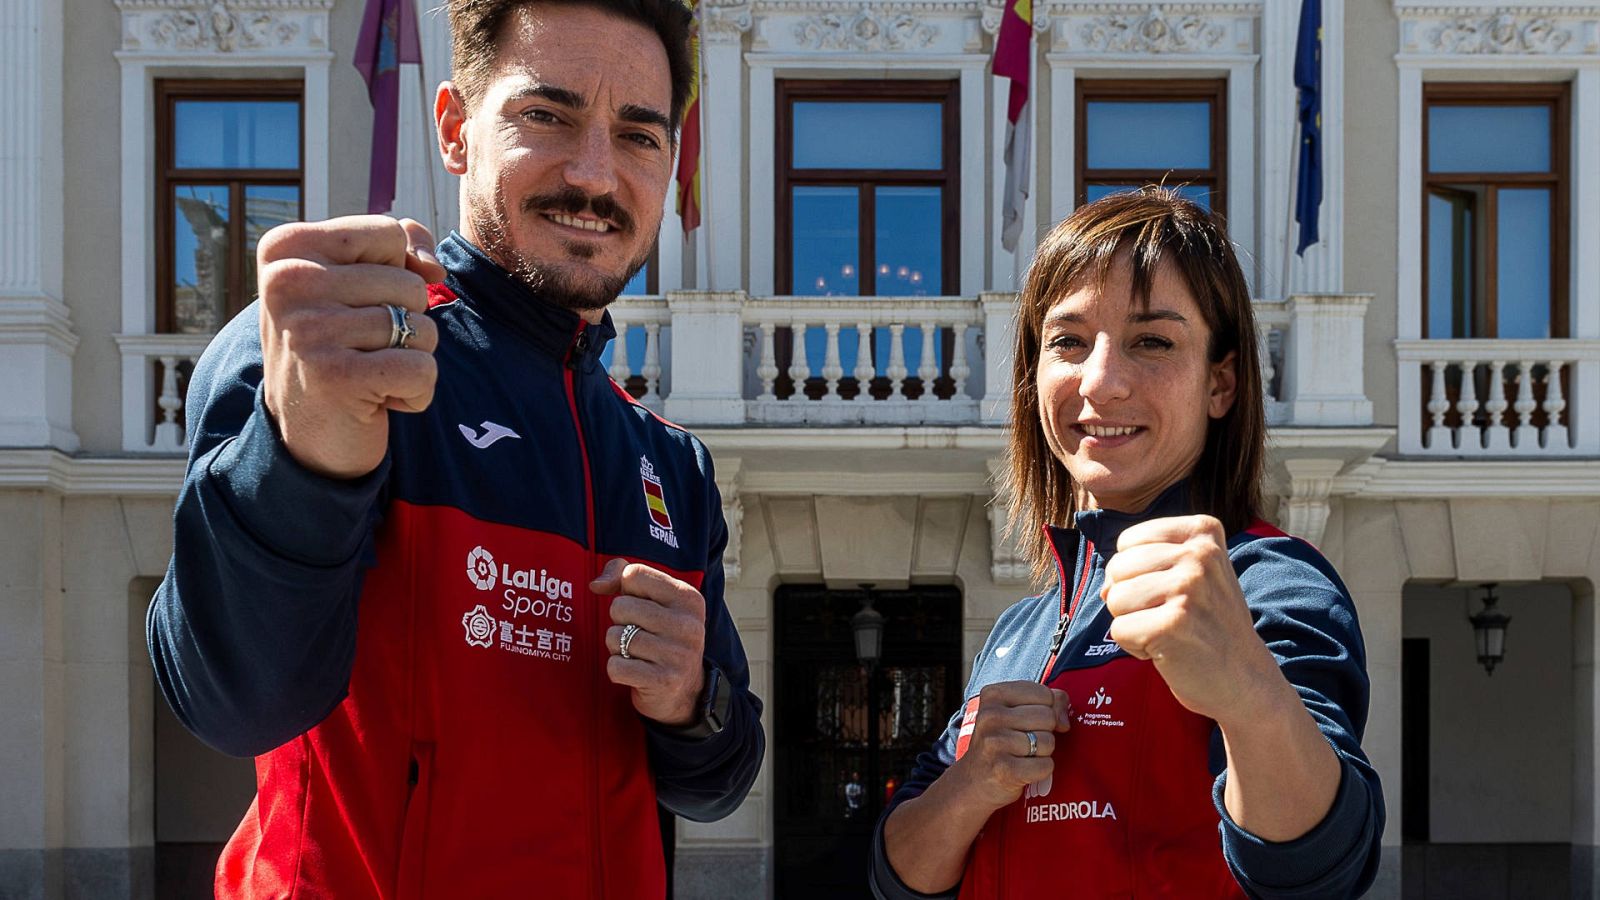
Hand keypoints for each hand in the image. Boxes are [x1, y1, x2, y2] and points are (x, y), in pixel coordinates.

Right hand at [256, 215, 446, 478]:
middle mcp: (288, 283)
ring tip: (368, 373)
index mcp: (287, 248)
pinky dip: (416, 392)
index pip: (388, 233)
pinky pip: (423, 369)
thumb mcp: (356, 284)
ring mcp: (309, 330)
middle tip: (361, 349)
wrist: (307, 433)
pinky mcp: (336, 377)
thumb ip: (401, 248)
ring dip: (410, 359)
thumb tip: (432, 265)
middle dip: (406, 320)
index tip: (355, 305)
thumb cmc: (339, 347)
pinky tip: (379, 400)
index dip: (393, 272)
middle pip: (410, 283)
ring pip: (422, 327)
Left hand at [591, 558, 707, 726]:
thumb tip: (596, 585)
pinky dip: (616, 669)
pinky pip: (615, 666)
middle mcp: (688, 624)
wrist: (685, 690)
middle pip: (621, 606)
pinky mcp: (663, 681)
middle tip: (637, 633)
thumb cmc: (661, 635)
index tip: (640, 606)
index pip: (634, 575)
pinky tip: (634, 671)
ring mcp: (677, 654)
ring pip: (615, 636)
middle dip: (619, 621)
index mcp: (688, 598)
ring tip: (636, 653)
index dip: (626, 591)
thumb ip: (622, 575)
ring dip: (617, 647)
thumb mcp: (653, 599)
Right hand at [948, 681, 1071, 810]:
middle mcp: (991, 716)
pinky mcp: (1005, 770)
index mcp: (993, 694)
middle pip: (1048, 717)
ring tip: (1023, 755)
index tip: (1031, 721)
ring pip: (1048, 742)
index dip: (1048, 709)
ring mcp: (995, 743)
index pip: (1044, 694)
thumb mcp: (1015, 711)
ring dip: (1043, 752)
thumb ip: (1048, 702)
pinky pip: (1046, 765)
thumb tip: (1064, 721)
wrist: (974, 780)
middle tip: (1026, 741)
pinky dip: (1042, 770)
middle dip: (1045, 732)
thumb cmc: (1002, 741)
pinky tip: (1024, 770)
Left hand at [1101, 515, 1277, 724]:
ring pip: (1114, 598)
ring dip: (1133, 622)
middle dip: (1132, 599)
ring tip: (1169, 631)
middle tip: (1171, 616)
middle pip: (1117, 568)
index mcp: (1204, 531)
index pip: (1128, 541)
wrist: (1246, 678)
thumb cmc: (1208, 624)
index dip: (1138, 573)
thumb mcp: (1192, 574)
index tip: (1175, 593)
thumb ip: (1144, 564)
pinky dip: (1135, 647)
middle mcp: (1199, 554)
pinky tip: (1168, 649)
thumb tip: (1105, 588)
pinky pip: (1118, 630)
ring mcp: (1188, 588)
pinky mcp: (1173, 624)